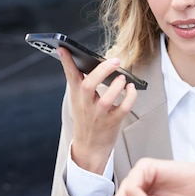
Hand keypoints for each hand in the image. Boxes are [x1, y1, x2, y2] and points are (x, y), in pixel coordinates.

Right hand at [58, 47, 136, 173]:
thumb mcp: (79, 99)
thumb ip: (83, 82)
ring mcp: (99, 114)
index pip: (70, 75)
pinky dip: (130, 97)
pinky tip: (131, 88)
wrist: (89, 147)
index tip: (63, 48)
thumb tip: (97, 61)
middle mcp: (86, 104)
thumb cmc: (87, 117)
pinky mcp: (112, 122)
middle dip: (102, 71)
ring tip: (123, 78)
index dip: (66, 62)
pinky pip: (123, 109)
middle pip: (89, 85)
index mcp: (77, 95)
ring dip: (116, 86)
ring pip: (106, 99)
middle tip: (115, 61)